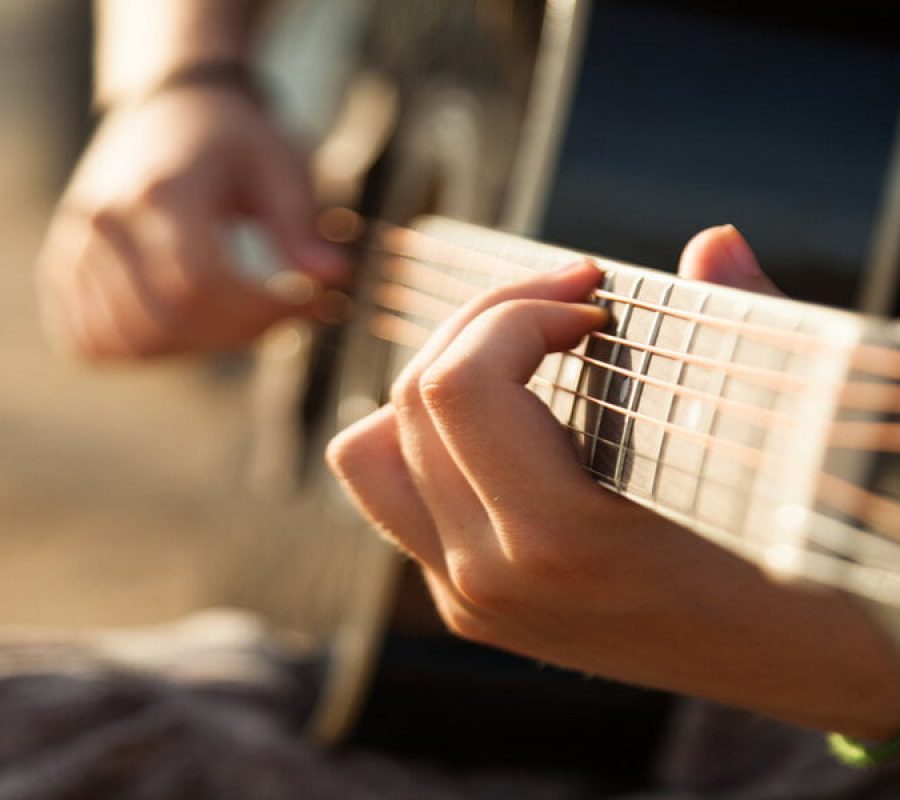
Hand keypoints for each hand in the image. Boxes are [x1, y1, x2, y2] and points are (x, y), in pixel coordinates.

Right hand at [36, 87, 347, 358]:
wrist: (171, 110)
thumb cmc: (235, 141)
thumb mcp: (281, 165)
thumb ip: (301, 225)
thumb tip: (334, 276)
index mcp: (162, 188)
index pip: (203, 282)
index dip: (264, 311)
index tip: (314, 305)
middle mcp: (106, 218)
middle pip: (172, 319)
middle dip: (242, 333)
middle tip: (285, 315)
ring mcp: (75, 246)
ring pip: (137, 341)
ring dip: (202, 347)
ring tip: (242, 316)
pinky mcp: (63, 269)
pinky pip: (99, 342)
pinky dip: (150, 351)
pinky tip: (192, 324)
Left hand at [328, 225, 899, 738]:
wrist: (807, 671)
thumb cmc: (812, 564)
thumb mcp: (796, 452)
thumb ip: (751, 331)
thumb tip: (714, 243)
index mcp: (557, 542)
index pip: (459, 385)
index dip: (519, 310)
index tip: (593, 301)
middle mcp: (488, 580)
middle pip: (411, 400)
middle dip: (485, 320)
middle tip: (567, 302)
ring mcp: (469, 599)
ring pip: (370, 452)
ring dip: (437, 378)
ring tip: (519, 356)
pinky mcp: (468, 605)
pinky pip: (397, 495)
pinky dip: (431, 436)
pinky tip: (507, 418)